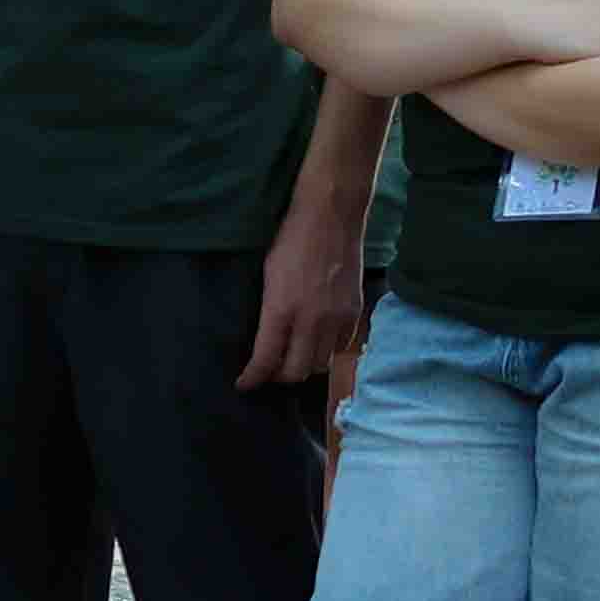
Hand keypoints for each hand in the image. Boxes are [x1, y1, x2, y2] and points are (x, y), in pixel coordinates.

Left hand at [243, 197, 372, 392]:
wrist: (330, 216)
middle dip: (279, 376)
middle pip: (296, 372)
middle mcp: (311, 321)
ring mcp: (337, 318)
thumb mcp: (268, 277)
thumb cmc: (291, 239)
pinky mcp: (355, 312)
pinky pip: (341, 347)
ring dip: (306, 365)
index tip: (245, 384)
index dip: (253, 378)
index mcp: (281, 310)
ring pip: (321, 364)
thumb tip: (266, 341)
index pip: (266, 360)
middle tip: (270, 370)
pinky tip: (320, 339)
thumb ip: (269, 314)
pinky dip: (328, 350)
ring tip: (296, 355)